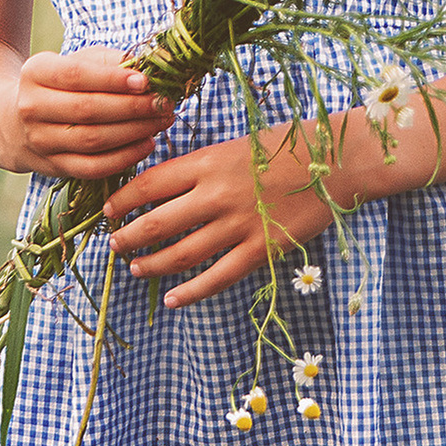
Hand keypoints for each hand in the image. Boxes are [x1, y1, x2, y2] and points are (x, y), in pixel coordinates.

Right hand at [10, 48, 166, 182]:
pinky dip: (124, 158)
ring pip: (92, 140)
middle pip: (87, 110)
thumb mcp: (77, 62)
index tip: (146, 81)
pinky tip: (146, 144)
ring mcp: (40, 141)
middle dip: (132, 108)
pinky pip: (92, 167)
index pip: (76, 75)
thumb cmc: (62, 85)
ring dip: (134, 132)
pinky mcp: (52, 166)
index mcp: (35, 72)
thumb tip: (148, 68)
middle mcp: (31, 107)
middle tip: (164, 103)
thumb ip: (110, 61)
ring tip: (161, 121)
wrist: (18, 121)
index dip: (113, 79)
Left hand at [102, 129, 334, 307]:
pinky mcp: (262, 249)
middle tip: (115, 247)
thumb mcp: (234, 146)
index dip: (122, 201)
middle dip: (128, 238)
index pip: (148, 184)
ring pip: (182, 254)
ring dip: (153, 265)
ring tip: (137, 270)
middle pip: (156, 224)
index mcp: (207, 162)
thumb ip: (200, 168)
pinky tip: (173, 300)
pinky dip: (192, 292)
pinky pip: (218, 277)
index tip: (109, 212)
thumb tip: (162, 189)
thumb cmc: (286, 147)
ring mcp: (239, 224)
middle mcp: (217, 194)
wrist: (336, 161)